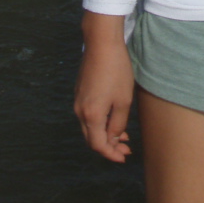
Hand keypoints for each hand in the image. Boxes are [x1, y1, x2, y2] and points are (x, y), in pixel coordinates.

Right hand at [73, 12, 133, 162]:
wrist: (101, 44)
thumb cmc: (116, 71)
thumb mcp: (123, 100)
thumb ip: (118, 123)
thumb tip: (113, 137)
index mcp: (91, 115)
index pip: (98, 145)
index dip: (111, 154)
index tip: (123, 157)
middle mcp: (80, 111)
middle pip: (91, 139)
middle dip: (108, 146)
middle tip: (125, 149)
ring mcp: (78, 101)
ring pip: (89, 127)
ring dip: (104, 134)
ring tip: (123, 136)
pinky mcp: (80, 93)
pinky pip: (87, 115)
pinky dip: (99, 123)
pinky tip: (113, 120)